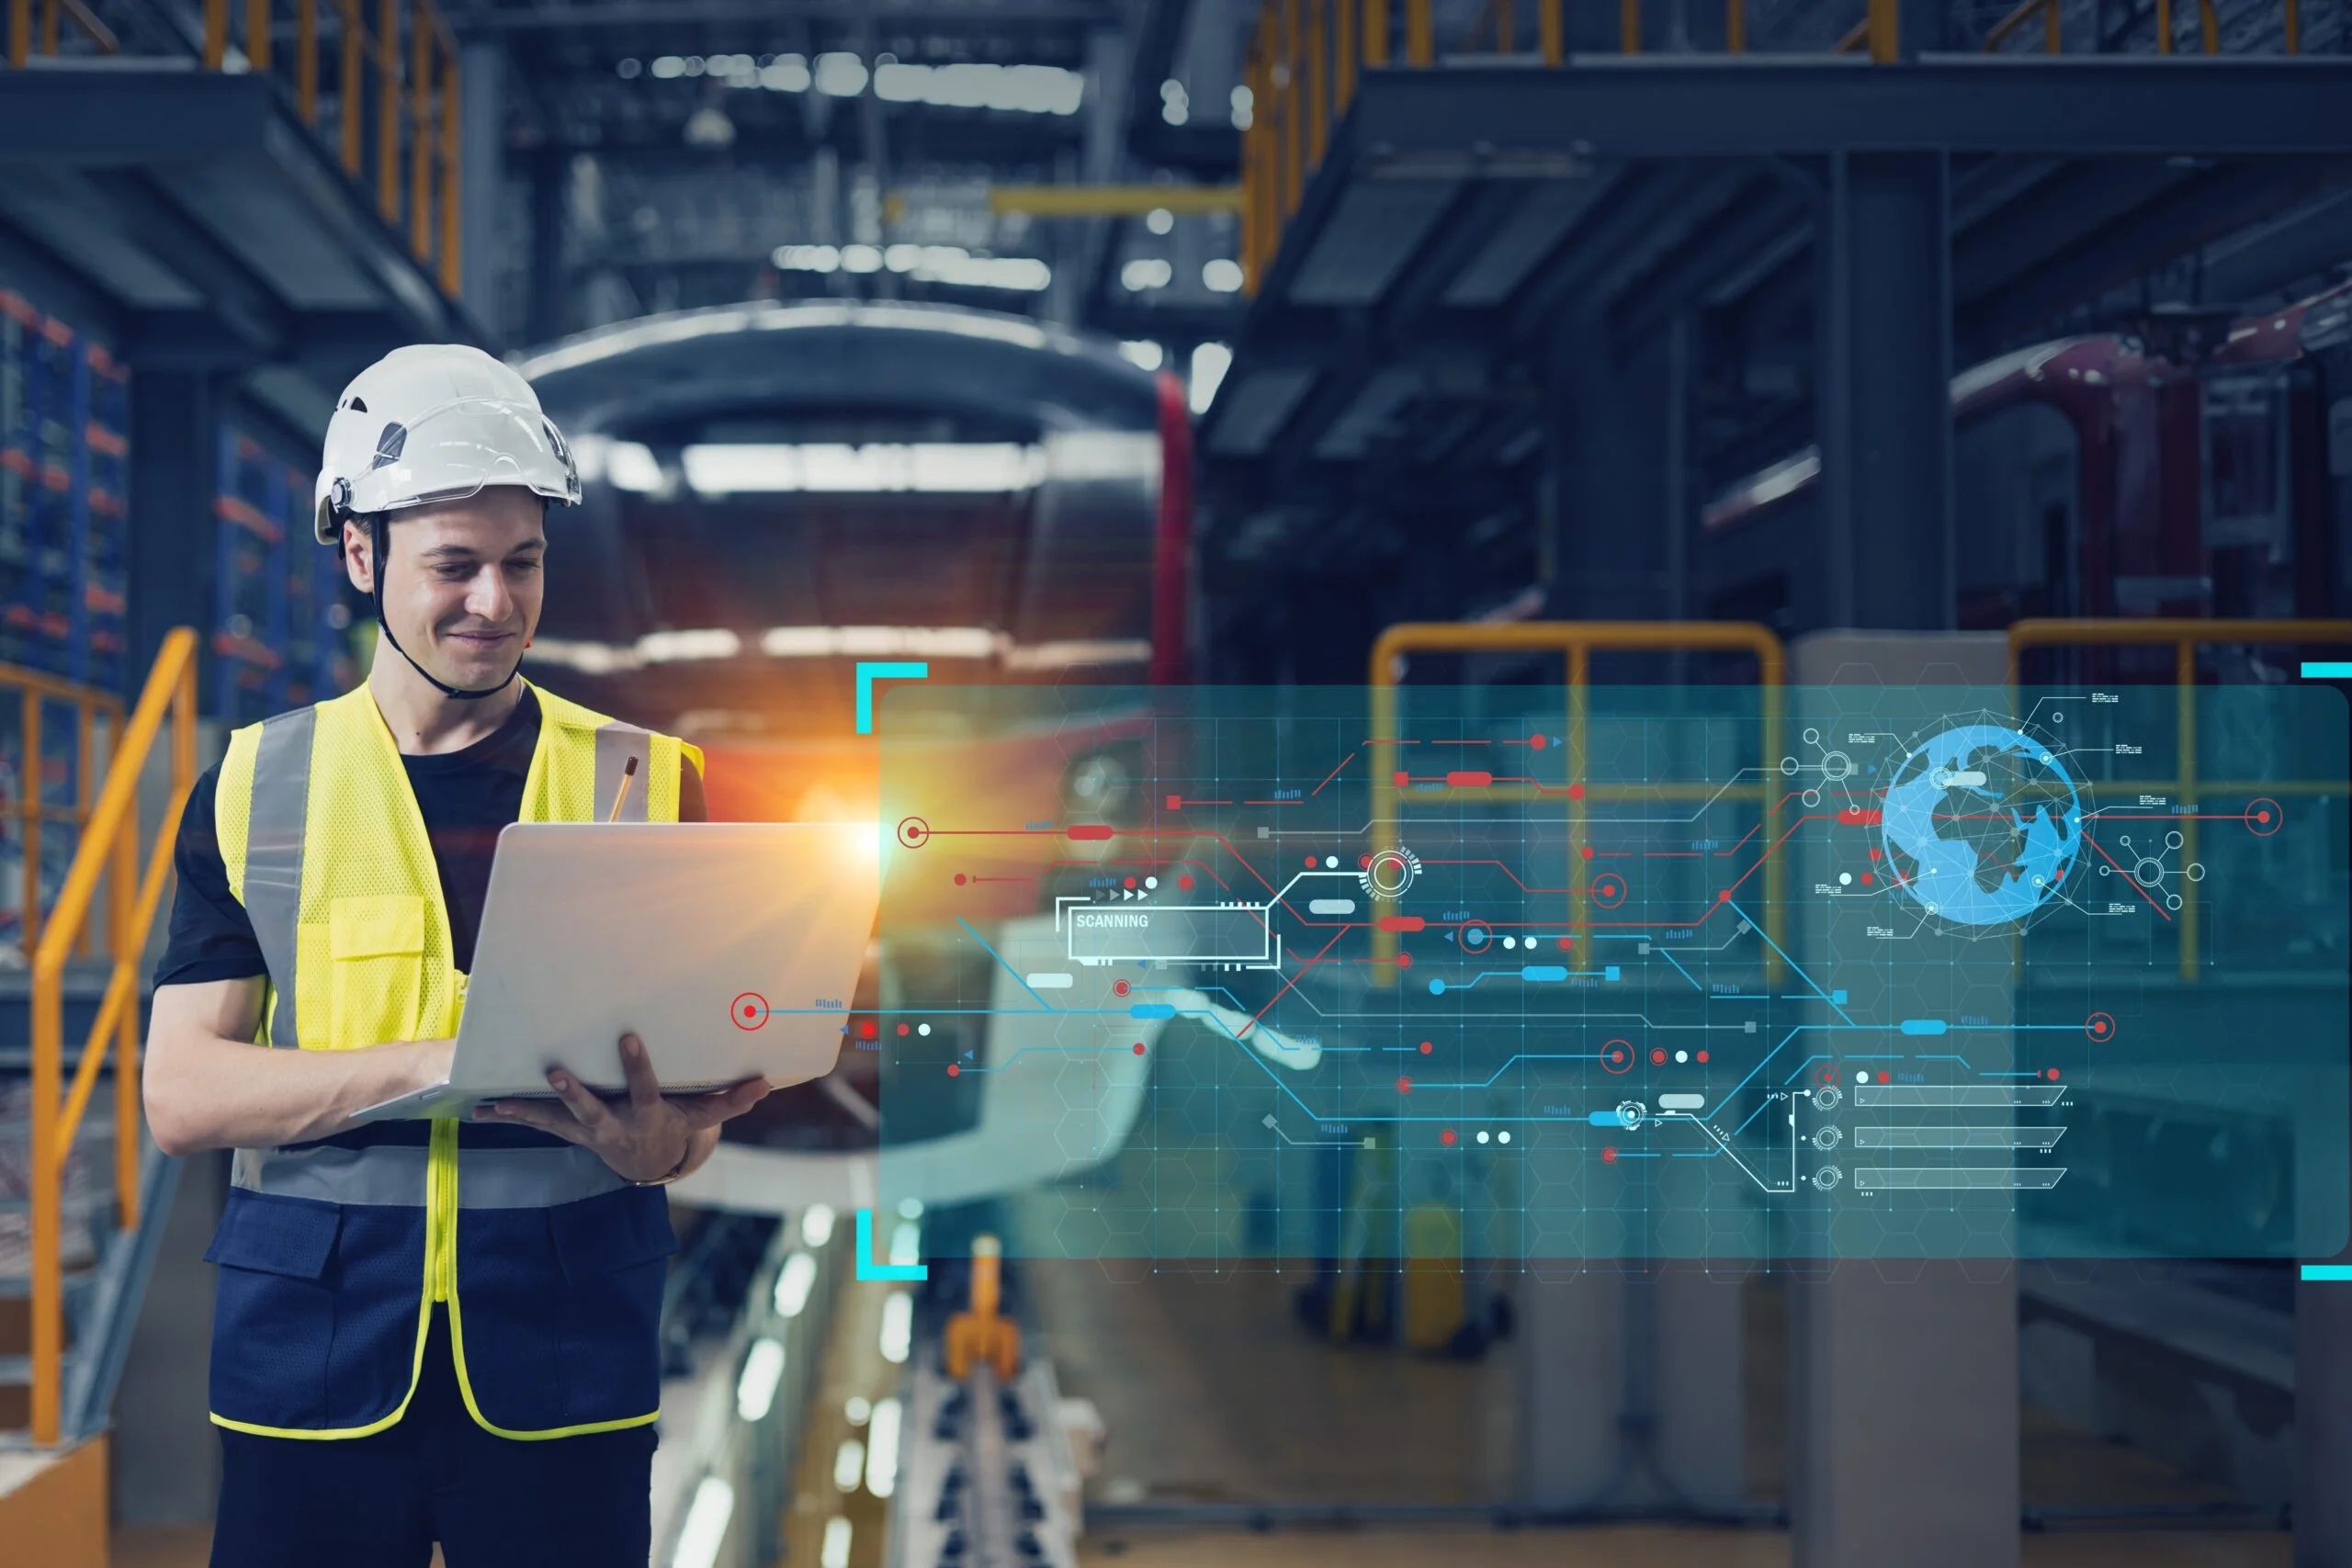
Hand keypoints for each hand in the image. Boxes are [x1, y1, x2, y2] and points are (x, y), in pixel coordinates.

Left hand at [483, 1032, 771, 1182]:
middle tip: (555, 1072)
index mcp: (647, 1115)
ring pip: (555, 1120)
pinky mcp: (567, 1130)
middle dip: (574, 1093)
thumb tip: (768, 1084)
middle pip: (592, 1111)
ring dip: (528, 1109)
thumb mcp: (704, 1115)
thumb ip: (732, 1100)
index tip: (629, 1037)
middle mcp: (613, 1126)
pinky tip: (480, 1107)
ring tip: (497, 1100)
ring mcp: (586, 1131)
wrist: (645, 1164)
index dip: (638, 1066)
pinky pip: (536, 1122)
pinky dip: (510, 1113)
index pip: (644, 1089)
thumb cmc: (676, 1126)